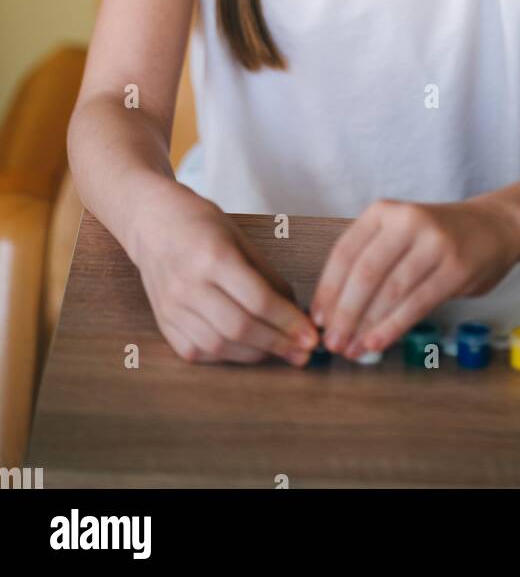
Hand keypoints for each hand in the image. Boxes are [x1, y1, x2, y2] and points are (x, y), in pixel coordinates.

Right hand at [132, 183, 319, 366]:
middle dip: (278, 344)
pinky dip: (225, 356)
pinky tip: (245, 350)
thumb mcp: (239, 237)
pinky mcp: (162, 321)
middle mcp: (189, 285)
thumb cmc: (199, 221)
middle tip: (304, 352)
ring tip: (281, 353)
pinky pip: (196, 351)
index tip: (313, 336)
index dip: (289, 323)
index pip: (259, 300)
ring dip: (255, 354)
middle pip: (240, 328)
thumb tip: (294, 311)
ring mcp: (171, 307)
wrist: (150, 220)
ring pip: (219, 345)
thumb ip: (267, 275)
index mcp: (213, 257)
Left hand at [309, 196, 519, 358]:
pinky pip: (417, 303)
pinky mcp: (455, 267)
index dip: (328, 290)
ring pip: (390, 291)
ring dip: (367, 325)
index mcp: (383, 212)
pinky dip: (393, 327)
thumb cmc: (437, 237)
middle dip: (344, 313)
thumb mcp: (399, 234)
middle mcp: (406, 221)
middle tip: (332, 342)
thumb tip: (333, 310)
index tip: (317, 319)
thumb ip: (371, 261)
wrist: (495, 226)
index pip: (345, 253)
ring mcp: (433, 243)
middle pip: (365, 273)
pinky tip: (378, 343)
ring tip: (353, 349)